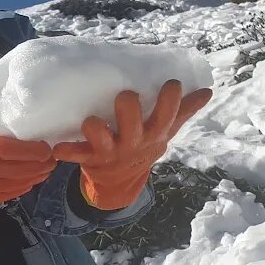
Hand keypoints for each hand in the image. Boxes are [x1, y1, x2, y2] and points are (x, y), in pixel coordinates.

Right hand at [0, 112, 55, 207]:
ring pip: (10, 184)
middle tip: (51, 160)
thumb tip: (15, 111)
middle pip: (13, 168)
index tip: (46, 148)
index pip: (6, 148)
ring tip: (44, 171)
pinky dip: (18, 190)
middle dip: (37, 166)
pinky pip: (2, 196)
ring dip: (32, 178)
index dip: (29, 150)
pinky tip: (28, 183)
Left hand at [53, 80, 212, 209]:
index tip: (172, 83)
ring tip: (91, 122)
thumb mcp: (165, 131)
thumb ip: (183, 110)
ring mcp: (111, 151)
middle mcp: (134, 142)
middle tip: (126, 96)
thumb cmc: (143, 144)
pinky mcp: (90, 158)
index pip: (168, 116)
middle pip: (135, 127)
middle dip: (130, 112)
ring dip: (97, 131)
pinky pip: (77, 155)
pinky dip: (67, 153)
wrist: (120, 181)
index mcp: (154, 133)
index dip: (170, 101)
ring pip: (103, 141)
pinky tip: (57, 149)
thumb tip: (208, 91)